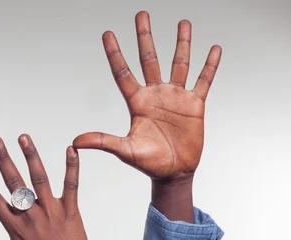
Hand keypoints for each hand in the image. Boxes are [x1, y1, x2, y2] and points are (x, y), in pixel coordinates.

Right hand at [0, 135, 102, 239]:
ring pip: (39, 179)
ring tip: (23, 138)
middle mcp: (31, 216)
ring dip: (31, 157)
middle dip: (3, 160)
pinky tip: (71, 150)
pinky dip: (71, 168)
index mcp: (15, 228)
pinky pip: (71, 186)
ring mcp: (52, 212)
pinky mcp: (70, 212)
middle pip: (14, 183)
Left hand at [73, 11, 221, 182]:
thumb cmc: (148, 163)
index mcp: (137, 102)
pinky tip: (214, 49)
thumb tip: (76, 141)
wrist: (173, 173)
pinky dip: (209, 66)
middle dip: (144, 37)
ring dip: (181, 43)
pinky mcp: (195, 104)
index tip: (107, 33)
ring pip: (179, 63)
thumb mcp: (124, 150)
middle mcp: (155, 94)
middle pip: (149, 59)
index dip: (115, 53)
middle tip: (141, 14)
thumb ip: (102, 142)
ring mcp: (176, 97)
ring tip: (183, 23)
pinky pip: (203, 80)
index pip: (123, 72)